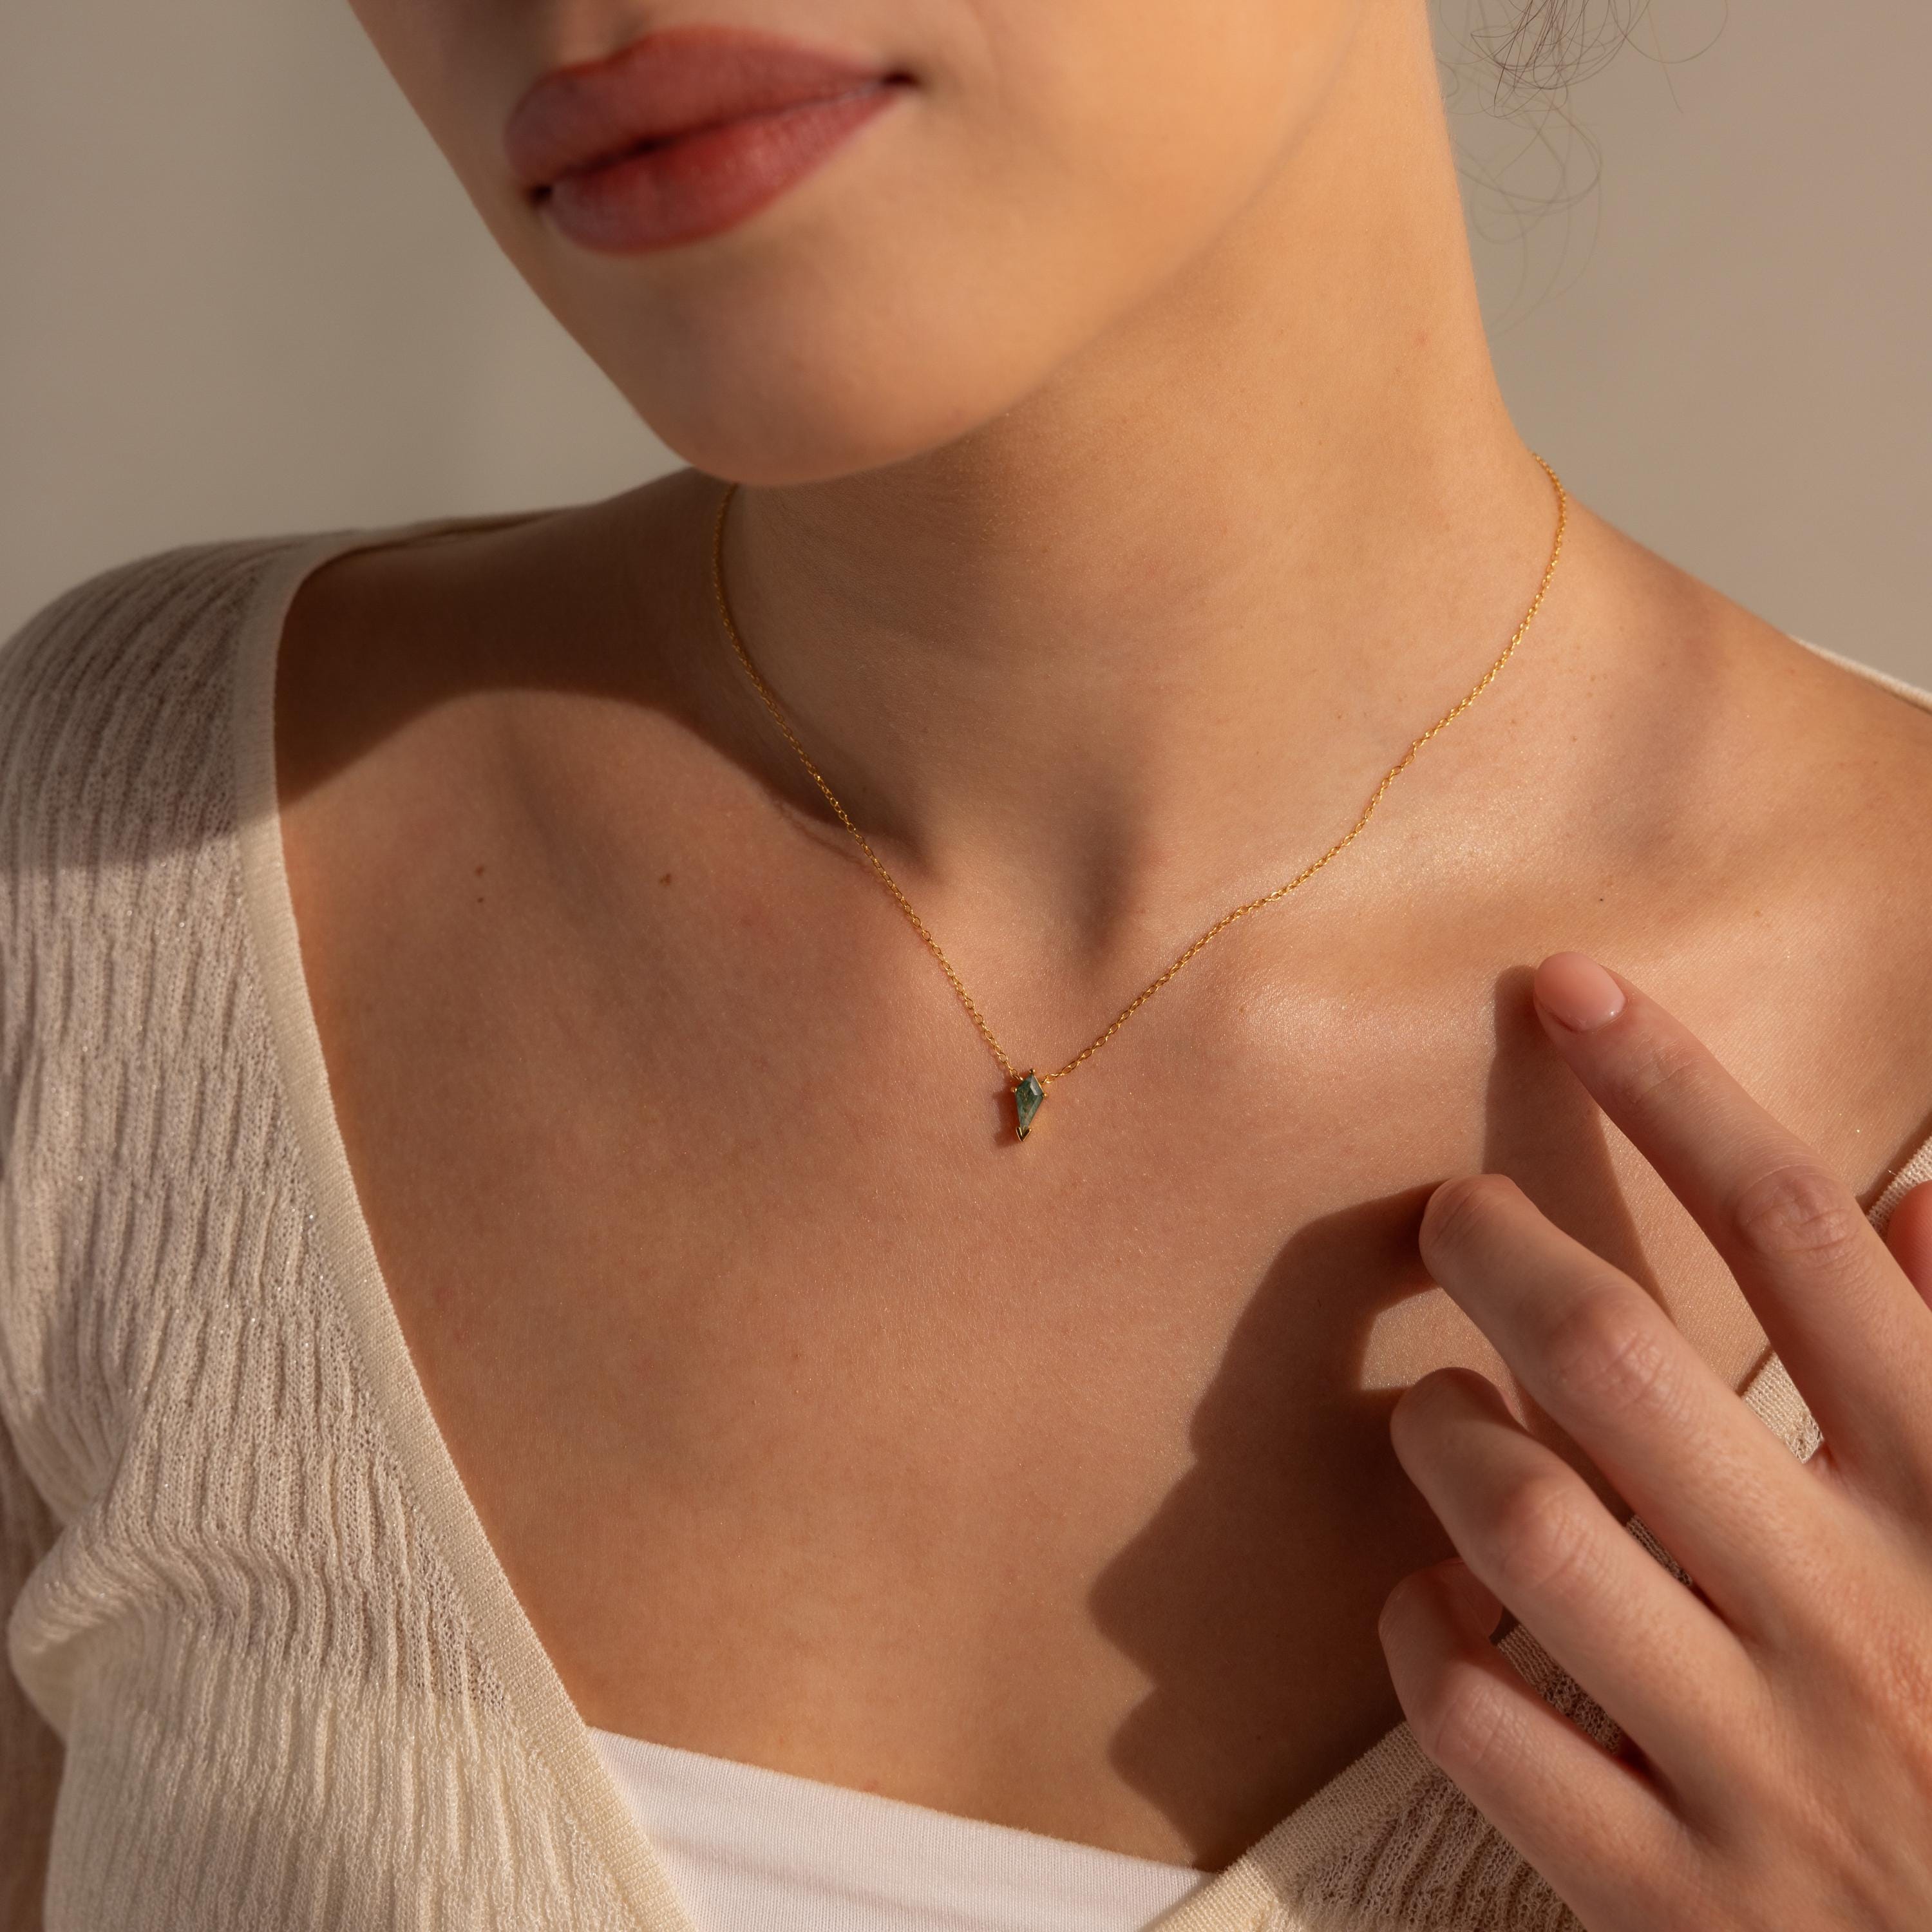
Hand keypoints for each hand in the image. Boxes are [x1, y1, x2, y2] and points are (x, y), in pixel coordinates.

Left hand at [1377, 950, 1931, 1930]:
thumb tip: (1923, 1199)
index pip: (1799, 1232)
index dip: (1673, 1084)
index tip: (1568, 989)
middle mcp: (1865, 1617)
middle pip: (1621, 1357)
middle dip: (1502, 1250)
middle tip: (1450, 1218)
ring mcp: (1767, 1769)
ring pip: (1528, 1525)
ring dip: (1444, 1436)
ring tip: (1440, 1410)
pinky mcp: (1678, 1899)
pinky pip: (1481, 1726)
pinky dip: (1423, 1636)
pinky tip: (1436, 1598)